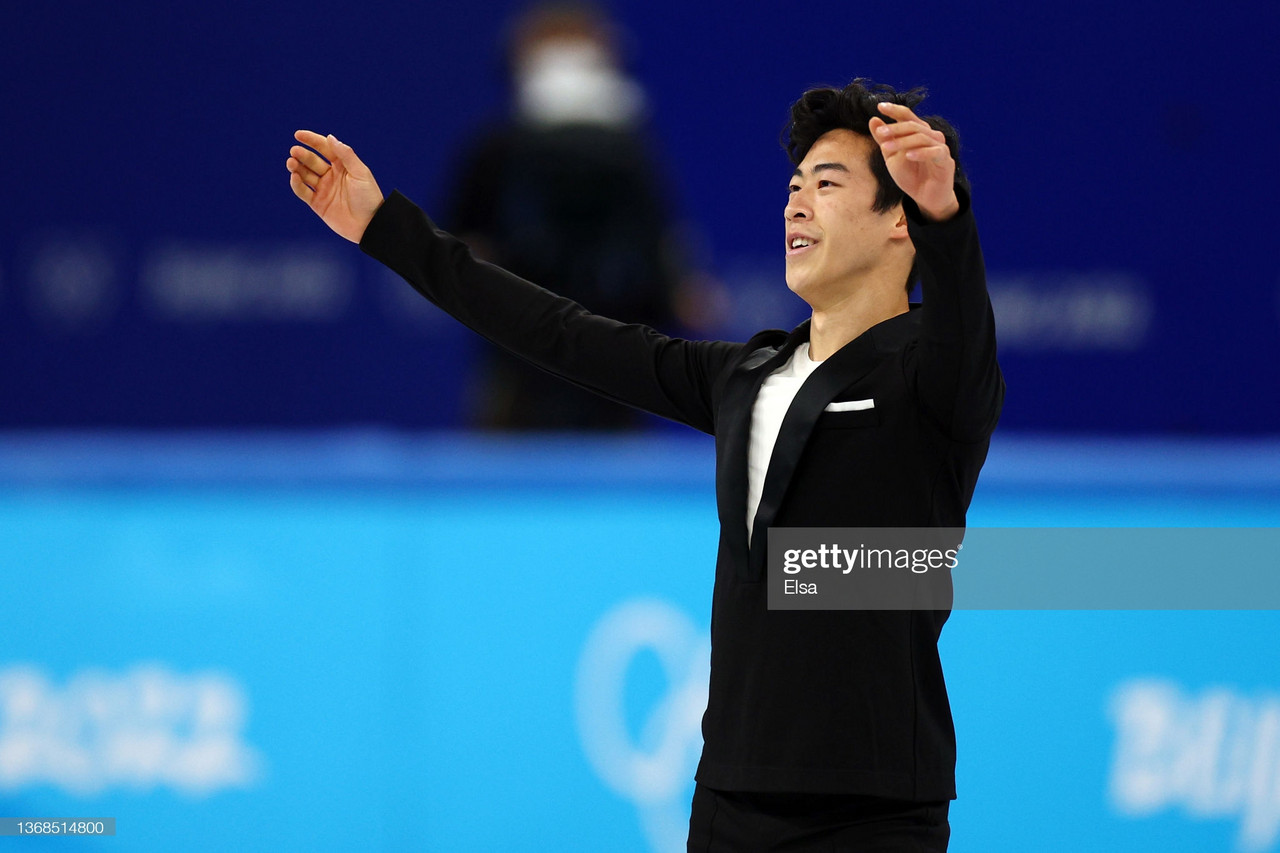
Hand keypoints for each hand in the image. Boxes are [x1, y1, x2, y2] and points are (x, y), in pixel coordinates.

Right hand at [287, 130, 384, 242]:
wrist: (370, 225)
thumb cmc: (369, 198)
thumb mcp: (360, 173)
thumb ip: (346, 155)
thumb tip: (330, 137)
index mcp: (342, 165)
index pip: (324, 148)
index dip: (311, 140)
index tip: (298, 134)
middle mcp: (331, 175)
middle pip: (312, 161)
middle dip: (302, 154)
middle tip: (294, 151)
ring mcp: (323, 189)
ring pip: (305, 174)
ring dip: (296, 167)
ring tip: (291, 162)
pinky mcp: (318, 203)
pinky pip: (303, 191)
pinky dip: (297, 184)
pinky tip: (294, 177)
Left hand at [868, 102, 959, 221]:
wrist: (925, 197)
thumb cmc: (910, 176)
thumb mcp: (891, 158)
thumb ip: (884, 140)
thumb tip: (873, 120)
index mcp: (918, 132)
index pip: (907, 116)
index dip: (895, 110)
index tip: (880, 106)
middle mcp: (931, 136)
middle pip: (913, 126)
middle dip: (895, 128)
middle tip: (880, 133)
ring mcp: (940, 146)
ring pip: (922, 137)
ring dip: (902, 142)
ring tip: (886, 148)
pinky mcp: (946, 160)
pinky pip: (935, 152)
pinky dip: (921, 153)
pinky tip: (908, 156)